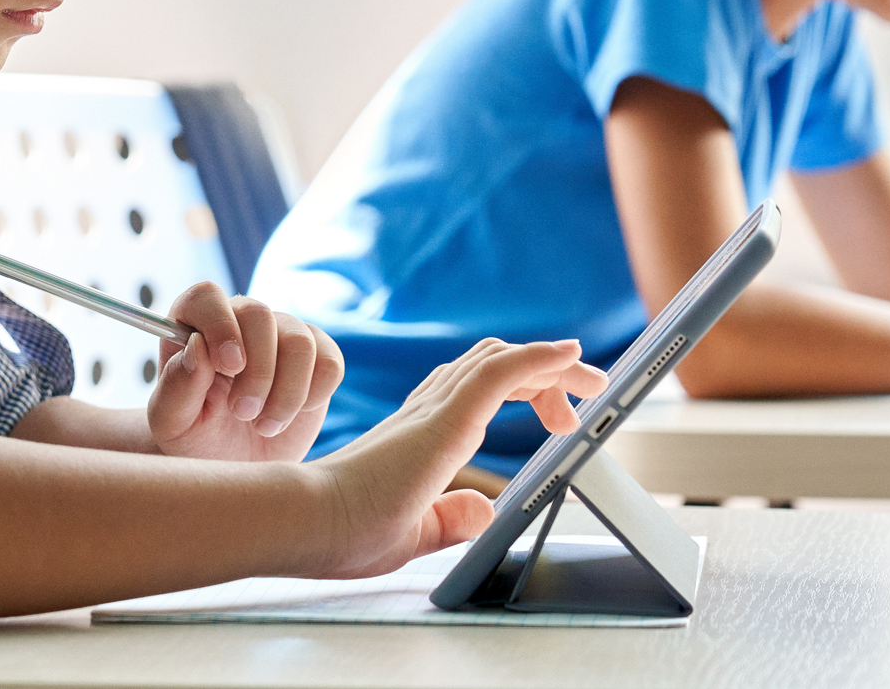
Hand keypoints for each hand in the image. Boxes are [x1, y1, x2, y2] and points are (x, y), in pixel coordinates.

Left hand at [146, 283, 343, 461]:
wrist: (234, 467)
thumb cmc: (196, 440)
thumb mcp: (173, 423)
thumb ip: (177, 386)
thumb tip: (198, 346)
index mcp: (194, 326)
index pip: (206, 296)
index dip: (219, 325)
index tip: (227, 367)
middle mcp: (239, 321)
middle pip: (259, 315)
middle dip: (256, 372)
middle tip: (242, 413)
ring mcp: (282, 336)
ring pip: (300, 341)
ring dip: (285, 393)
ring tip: (263, 426)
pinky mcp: (318, 359)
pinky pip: (329, 362)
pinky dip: (314, 395)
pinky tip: (289, 416)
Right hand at [307, 338, 606, 578]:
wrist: (300, 524)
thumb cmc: (335, 533)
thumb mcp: (409, 534)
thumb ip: (446, 520)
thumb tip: (483, 511)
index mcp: (414, 437)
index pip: (471, 391)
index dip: (516, 388)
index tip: (553, 413)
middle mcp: (423, 414)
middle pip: (491, 368)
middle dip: (545, 374)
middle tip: (587, 389)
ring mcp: (432, 413)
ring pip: (499, 362)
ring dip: (550, 365)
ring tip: (589, 378)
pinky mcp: (441, 421)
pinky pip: (498, 374)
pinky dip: (537, 359)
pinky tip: (567, 355)